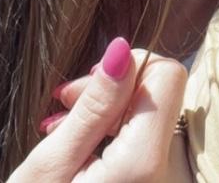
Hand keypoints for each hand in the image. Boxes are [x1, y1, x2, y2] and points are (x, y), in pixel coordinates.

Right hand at [6, 39, 188, 182]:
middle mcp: (168, 175)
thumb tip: (123, 49)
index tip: (80, 92)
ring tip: (67, 135)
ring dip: (113, 116)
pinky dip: (120, 140)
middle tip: (63, 111)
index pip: (167, 74)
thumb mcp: (50, 168)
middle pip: (161, 94)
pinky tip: (85, 156)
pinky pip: (151, 146)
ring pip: (154, 118)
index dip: (125, 69)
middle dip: (113, 92)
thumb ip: (93, 107)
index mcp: (144, 164)